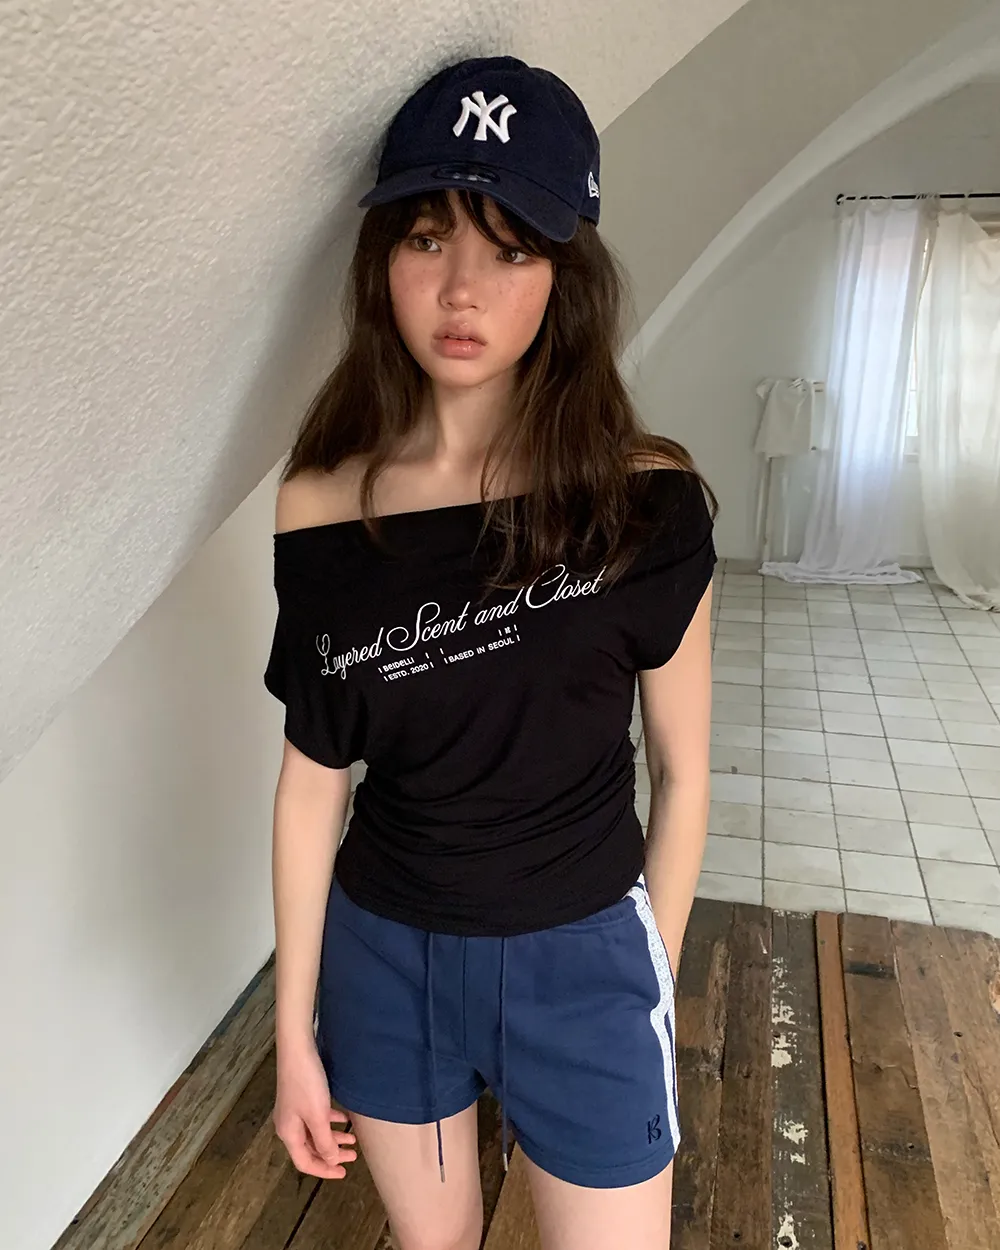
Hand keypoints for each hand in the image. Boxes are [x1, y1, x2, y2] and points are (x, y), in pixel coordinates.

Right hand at [272, 1038, 357, 1178]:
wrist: (297, 1049)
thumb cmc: (306, 1083)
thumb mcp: (318, 1115)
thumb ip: (325, 1141)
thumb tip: (331, 1160)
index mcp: (289, 1133)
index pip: (305, 1162)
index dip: (324, 1170)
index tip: (343, 1173)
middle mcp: (289, 1125)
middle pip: (311, 1149)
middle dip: (332, 1154)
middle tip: (353, 1157)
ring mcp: (294, 1111)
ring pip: (315, 1132)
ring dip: (333, 1137)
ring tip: (353, 1139)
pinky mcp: (301, 1097)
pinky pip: (316, 1117)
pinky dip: (330, 1121)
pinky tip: (344, 1118)